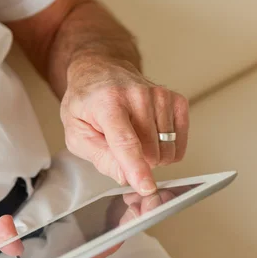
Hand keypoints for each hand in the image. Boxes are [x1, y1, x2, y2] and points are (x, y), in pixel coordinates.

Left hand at [61, 56, 188, 194]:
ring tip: (134, 135)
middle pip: (149, 151)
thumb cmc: (87, 103)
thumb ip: (100, 157)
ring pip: (166, 150)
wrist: (100, 71)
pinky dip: (167, 148)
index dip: (136, 168)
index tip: (146, 186)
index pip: (125, 142)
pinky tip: (152, 137)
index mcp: (107, 102)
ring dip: (151, 154)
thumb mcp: (77, 133)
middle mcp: (137, 95)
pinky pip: (179, 141)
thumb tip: (126, 177)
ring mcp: (160, 95)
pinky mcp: (175, 100)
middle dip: (136, 160)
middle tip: (119, 144)